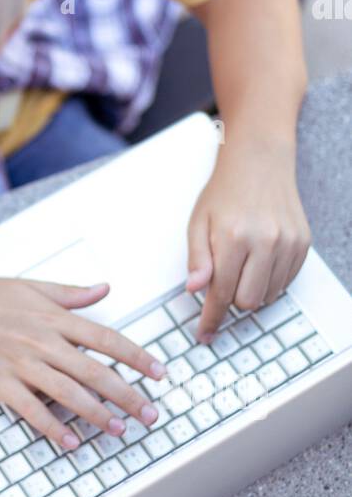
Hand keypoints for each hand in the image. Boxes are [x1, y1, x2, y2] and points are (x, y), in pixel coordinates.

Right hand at [0, 273, 168, 449]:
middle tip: (150, 413)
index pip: (106, 338)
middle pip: (96, 373)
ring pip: (70, 395)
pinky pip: (34, 412)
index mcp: (53, 317)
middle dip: (128, 395)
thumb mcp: (30, 286)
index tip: (159, 372)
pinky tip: (72, 442)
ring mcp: (21, 365)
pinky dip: (55, 429)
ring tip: (120, 429)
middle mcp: (42, 342)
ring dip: (99, 415)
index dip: (137, 357)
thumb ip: (70, 293)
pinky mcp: (0, 385)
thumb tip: (103, 289)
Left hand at [185, 135, 311, 341]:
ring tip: (241, 263)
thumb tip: (194, 289)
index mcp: (234, 237)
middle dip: (230, 299)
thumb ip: (197, 259)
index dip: (211, 318)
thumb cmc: (224, 192)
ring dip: (251, 289)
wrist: (259, 162)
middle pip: (247, 301)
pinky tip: (258, 259)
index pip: (221, 293)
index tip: (204, 334)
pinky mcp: (302, 244)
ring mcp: (288, 243)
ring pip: (268, 295)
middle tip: (222, 280)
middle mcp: (265, 241)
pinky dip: (269, 280)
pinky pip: (285, 282)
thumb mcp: (198, 222)